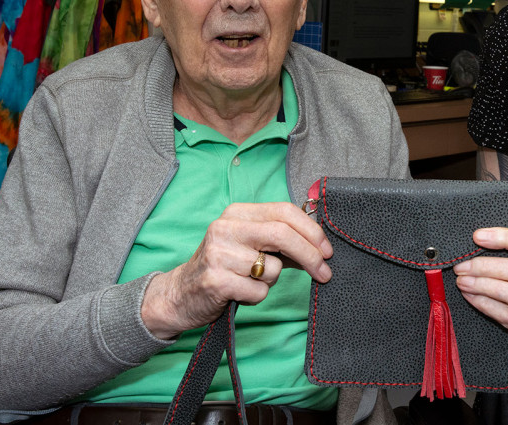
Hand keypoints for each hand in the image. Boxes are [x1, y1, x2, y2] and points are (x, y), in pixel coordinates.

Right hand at [141, 202, 332, 338]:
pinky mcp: (215, 280)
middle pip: (283, 234)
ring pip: (272, 268)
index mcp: (237, 213)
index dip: (312, 231)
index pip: (284, 211)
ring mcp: (218, 253)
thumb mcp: (250, 246)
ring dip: (272, 281)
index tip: (327, 251)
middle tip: (325, 273)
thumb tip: (320, 246)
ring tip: (250, 281)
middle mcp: (225, 227)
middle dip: (311, 255)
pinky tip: (239, 292)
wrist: (179, 294)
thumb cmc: (223, 267)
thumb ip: (281, 242)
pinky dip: (257, 296)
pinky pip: (259, 291)